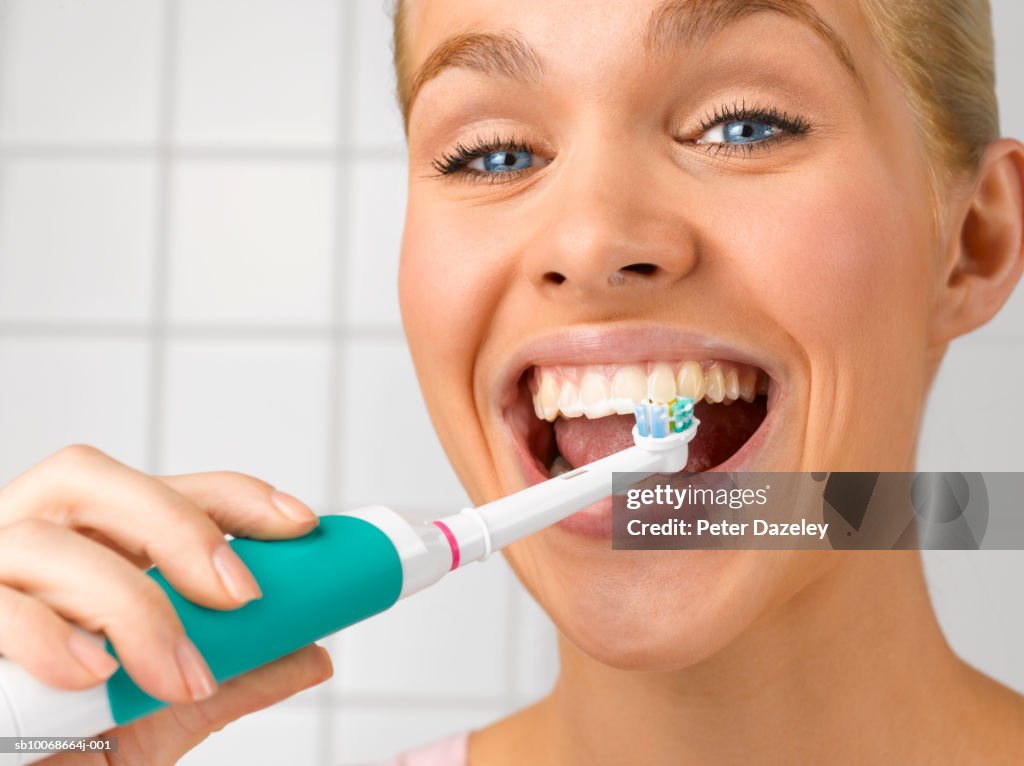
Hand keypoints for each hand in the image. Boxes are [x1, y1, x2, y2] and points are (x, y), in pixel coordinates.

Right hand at [0, 445, 328, 759]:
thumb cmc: (71, 747)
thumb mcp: (166, 711)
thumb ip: (234, 676)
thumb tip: (314, 653)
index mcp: (84, 548)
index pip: (160, 489)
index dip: (232, 495)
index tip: (299, 524)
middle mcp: (29, 547)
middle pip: (91, 479)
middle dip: (178, 527)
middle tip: (241, 595)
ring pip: (41, 540)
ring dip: (127, 603)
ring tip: (173, 674)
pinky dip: (48, 635)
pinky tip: (90, 673)